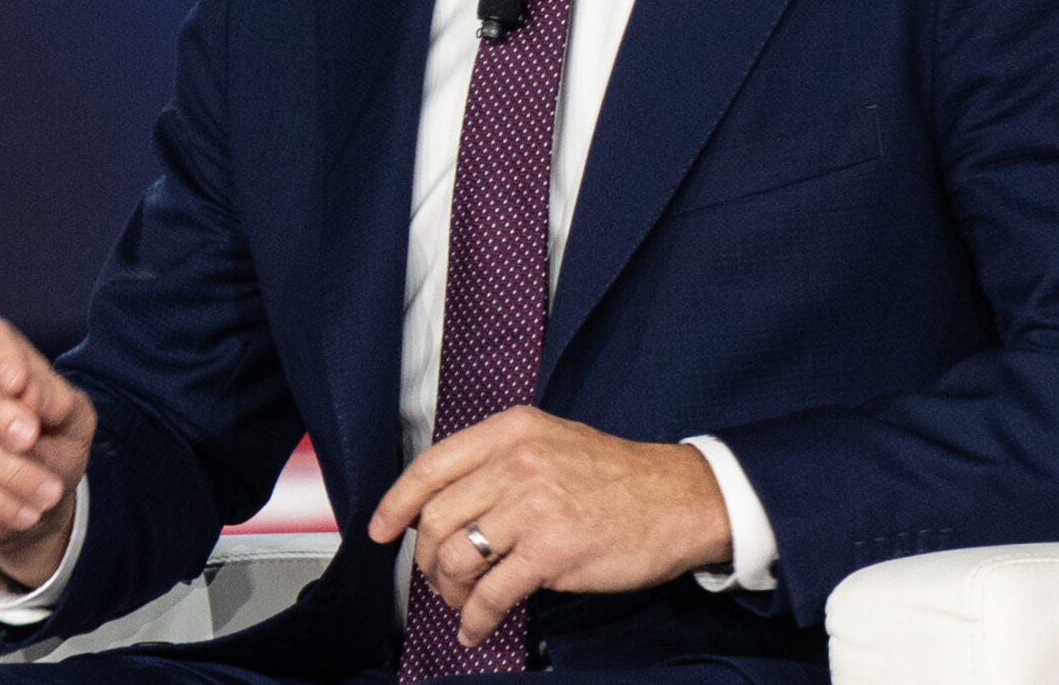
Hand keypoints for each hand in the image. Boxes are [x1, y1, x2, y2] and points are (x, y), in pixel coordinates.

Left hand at [368, 406, 732, 646]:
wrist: (679, 500)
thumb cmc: (619, 478)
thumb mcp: (553, 444)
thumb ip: (501, 462)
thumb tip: (448, 502)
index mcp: (512, 431)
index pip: (430, 465)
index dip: (395, 503)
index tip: (379, 529)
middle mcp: (517, 462)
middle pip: (435, 516)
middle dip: (426, 558)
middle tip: (439, 577)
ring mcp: (533, 506)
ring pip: (455, 555)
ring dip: (450, 590)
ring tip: (464, 602)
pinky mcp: (552, 550)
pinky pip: (490, 593)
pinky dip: (476, 618)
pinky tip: (480, 627)